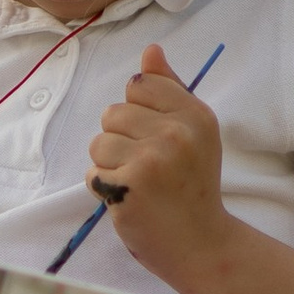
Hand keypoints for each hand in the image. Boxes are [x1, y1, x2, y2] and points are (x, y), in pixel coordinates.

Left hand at [83, 45, 236, 287]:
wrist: (200, 243)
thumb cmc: (191, 185)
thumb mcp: (193, 132)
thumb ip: (169, 89)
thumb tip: (150, 50)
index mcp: (195, 113)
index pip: (139, 85)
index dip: (137, 112)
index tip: (156, 138)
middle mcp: (177, 132)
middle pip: (113, 112)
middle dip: (120, 139)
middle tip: (148, 167)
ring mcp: (152, 159)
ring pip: (99, 142)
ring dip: (109, 165)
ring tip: (137, 183)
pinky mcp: (129, 186)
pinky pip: (93, 173)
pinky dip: (104, 188)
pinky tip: (129, 198)